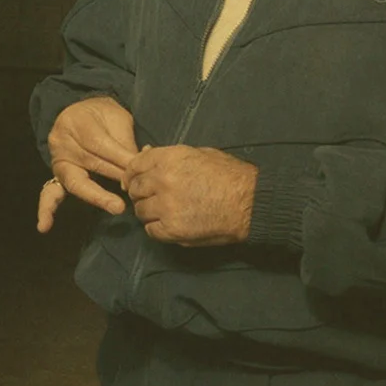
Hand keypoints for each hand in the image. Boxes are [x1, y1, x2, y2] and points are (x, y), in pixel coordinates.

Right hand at [37, 96, 136, 231]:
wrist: (80, 113)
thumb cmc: (102, 117)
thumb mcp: (116, 120)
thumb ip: (126, 142)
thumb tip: (143, 165)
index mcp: (76, 122)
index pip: (101, 144)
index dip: (122, 159)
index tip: (141, 171)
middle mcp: (62, 142)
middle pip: (91, 163)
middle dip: (117, 177)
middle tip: (138, 190)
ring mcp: (57, 161)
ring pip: (76, 181)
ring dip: (98, 195)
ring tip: (116, 207)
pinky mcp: (57, 177)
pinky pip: (49, 194)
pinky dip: (47, 210)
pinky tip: (44, 225)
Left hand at [125, 144, 256, 245]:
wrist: (252, 203)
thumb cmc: (230, 176)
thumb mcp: (199, 154)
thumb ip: (168, 156)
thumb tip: (145, 155)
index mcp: (169, 158)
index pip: (134, 166)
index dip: (132, 175)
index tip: (134, 182)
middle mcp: (163, 180)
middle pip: (135, 190)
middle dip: (141, 194)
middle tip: (152, 199)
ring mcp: (166, 206)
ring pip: (141, 211)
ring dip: (149, 213)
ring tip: (165, 213)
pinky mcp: (173, 229)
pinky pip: (151, 231)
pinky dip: (157, 229)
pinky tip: (170, 225)